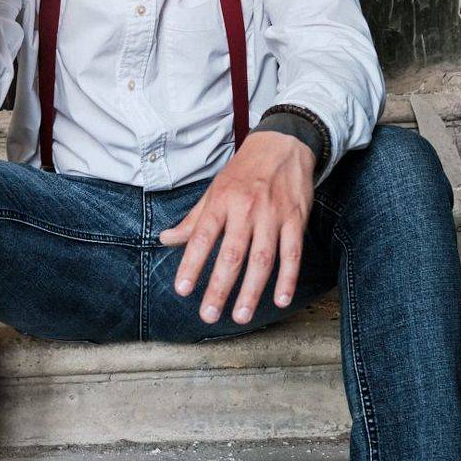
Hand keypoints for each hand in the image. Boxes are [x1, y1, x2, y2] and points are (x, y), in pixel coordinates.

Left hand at [157, 131, 314, 324]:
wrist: (283, 144)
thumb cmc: (244, 171)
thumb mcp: (214, 189)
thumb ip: (193, 219)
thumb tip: (165, 239)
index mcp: (222, 200)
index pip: (203, 237)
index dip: (191, 264)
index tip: (183, 290)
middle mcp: (246, 208)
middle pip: (232, 254)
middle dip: (220, 287)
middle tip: (209, 314)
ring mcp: (273, 214)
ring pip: (262, 258)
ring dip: (252, 290)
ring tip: (241, 316)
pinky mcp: (296, 219)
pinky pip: (292, 253)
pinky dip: (288, 278)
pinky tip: (280, 300)